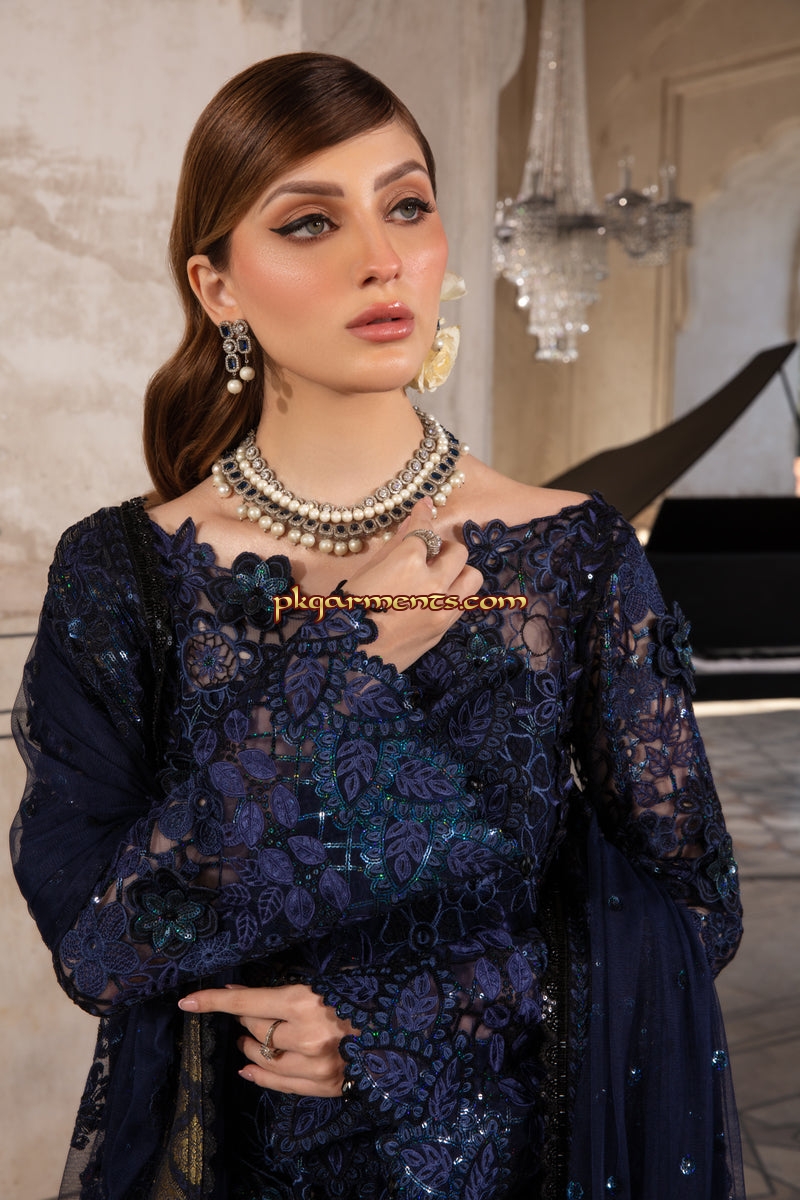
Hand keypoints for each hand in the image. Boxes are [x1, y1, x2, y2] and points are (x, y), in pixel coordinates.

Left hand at [178, 982, 358, 1094]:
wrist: (410, 1029)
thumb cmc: (370, 993)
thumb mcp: (331, 978)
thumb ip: (292, 987)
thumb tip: (247, 992)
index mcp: (308, 1001)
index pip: (247, 1002)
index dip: (215, 1001)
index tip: (187, 1001)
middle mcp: (306, 1036)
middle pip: (255, 1030)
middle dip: (244, 1019)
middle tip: (247, 1011)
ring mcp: (316, 1066)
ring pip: (263, 1059)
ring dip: (250, 1047)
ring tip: (247, 1039)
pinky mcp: (326, 1086)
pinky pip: (281, 1085)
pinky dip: (261, 1075)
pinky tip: (248, 1069)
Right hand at [344, 498, 483, 671]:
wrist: (351, 659)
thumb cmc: (349, 611)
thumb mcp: (368, 571)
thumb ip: (395, 545)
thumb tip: (412, 522)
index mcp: (407, 563)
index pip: (424, 531)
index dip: (424, 515)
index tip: (427, 505)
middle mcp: (432, 583)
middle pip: (456, 551)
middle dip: (443, 547)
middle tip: (430, 553)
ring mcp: (443, 608)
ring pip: (471, 577)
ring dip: (458, 571)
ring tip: (440, 576)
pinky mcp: (444, 628)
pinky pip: (463, 602)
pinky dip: (454, 594)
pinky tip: (436, 597)